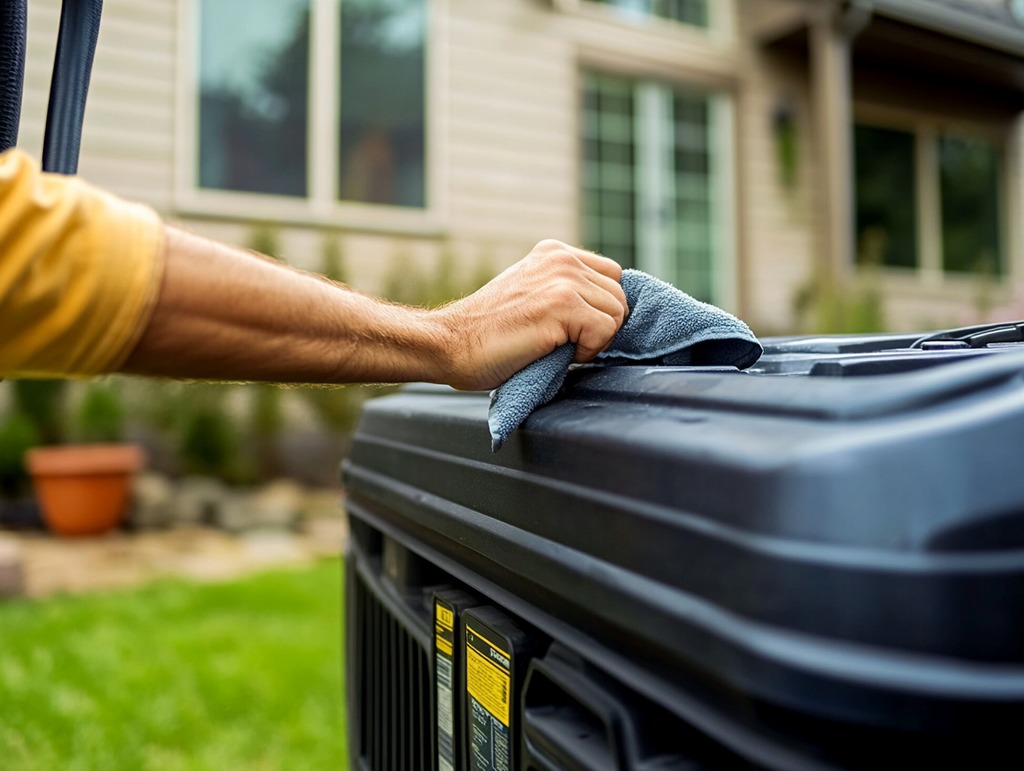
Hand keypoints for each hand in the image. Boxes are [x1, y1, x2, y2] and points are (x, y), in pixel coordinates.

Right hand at [433, 240, 627, 390]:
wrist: (450, 344)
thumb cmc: (488, 333)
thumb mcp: (531, 293)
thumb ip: (564, 289)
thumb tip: (608, 308)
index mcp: (554, 252)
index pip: (612, 275)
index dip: (600, 308)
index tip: (574, 329)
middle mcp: (561, 259)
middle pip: (619, 295)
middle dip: (602, 326)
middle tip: (567, 343)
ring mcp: (562, 279)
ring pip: (617, 314)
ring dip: (595, 340)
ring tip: (559, 347)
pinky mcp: (561, 305)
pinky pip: (605, 330)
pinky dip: (588, 351)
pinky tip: (558, 352)